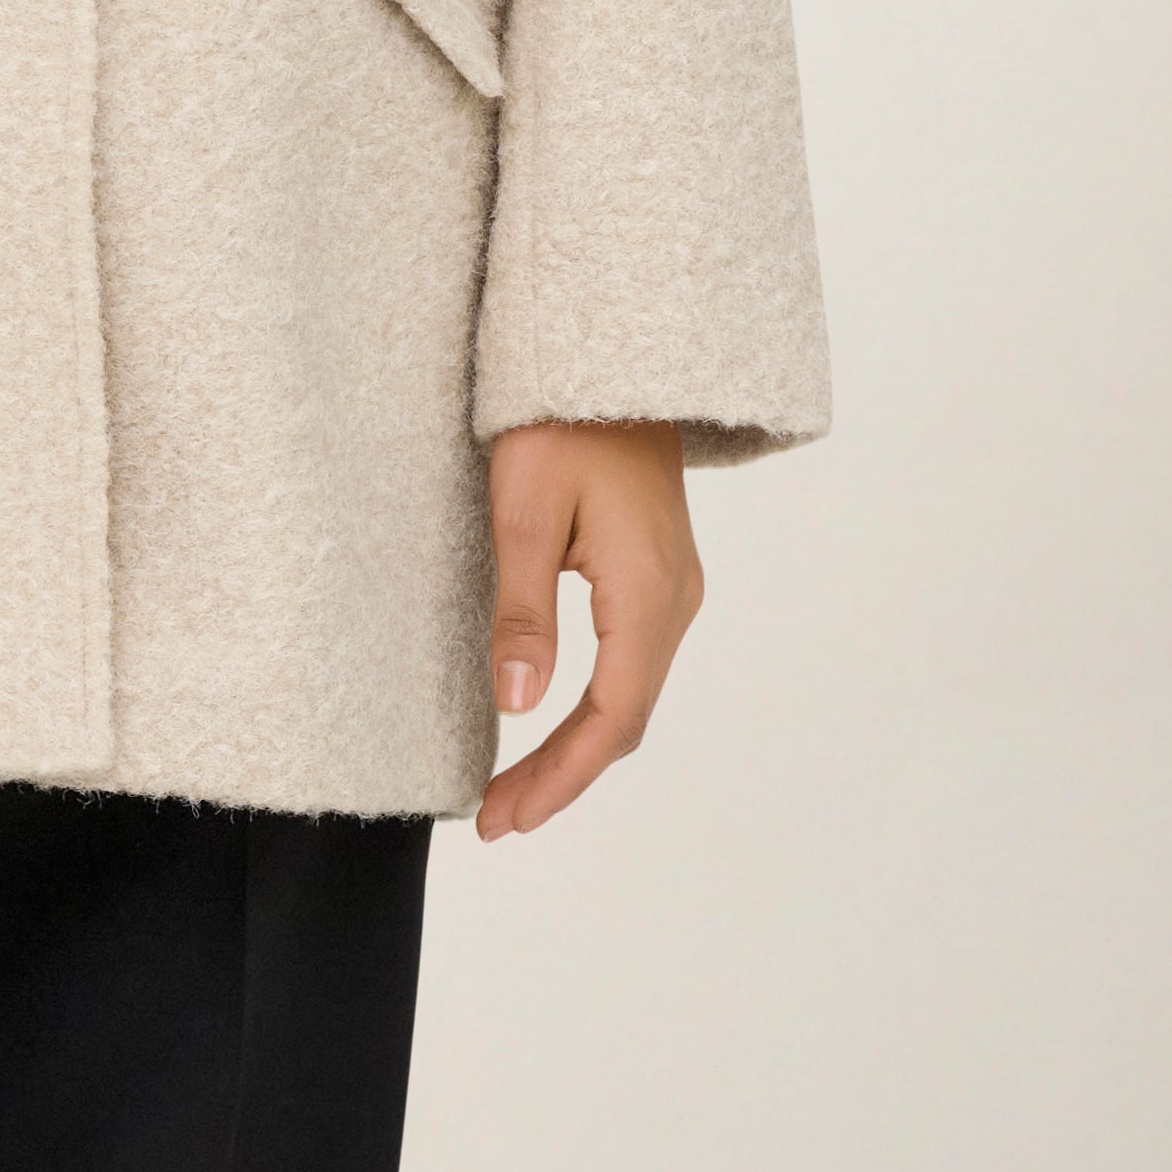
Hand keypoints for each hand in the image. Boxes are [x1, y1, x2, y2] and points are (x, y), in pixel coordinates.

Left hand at [476, 421, 702, 841]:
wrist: (614, 354)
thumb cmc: (561, 418)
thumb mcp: (524, 509)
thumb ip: (523, 610)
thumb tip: (517, 706)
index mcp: (648, 593)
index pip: (610, 719)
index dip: (558, 777)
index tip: (503, 818)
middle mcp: (675, 599)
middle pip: (625, 719)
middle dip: (562, 775)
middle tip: (495, 818)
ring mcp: (674, 586)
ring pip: (632, 695)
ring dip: (579, 746)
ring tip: (516, 786)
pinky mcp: (659, 571)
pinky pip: (633, 662)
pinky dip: (595, 707)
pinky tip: (556, 722)